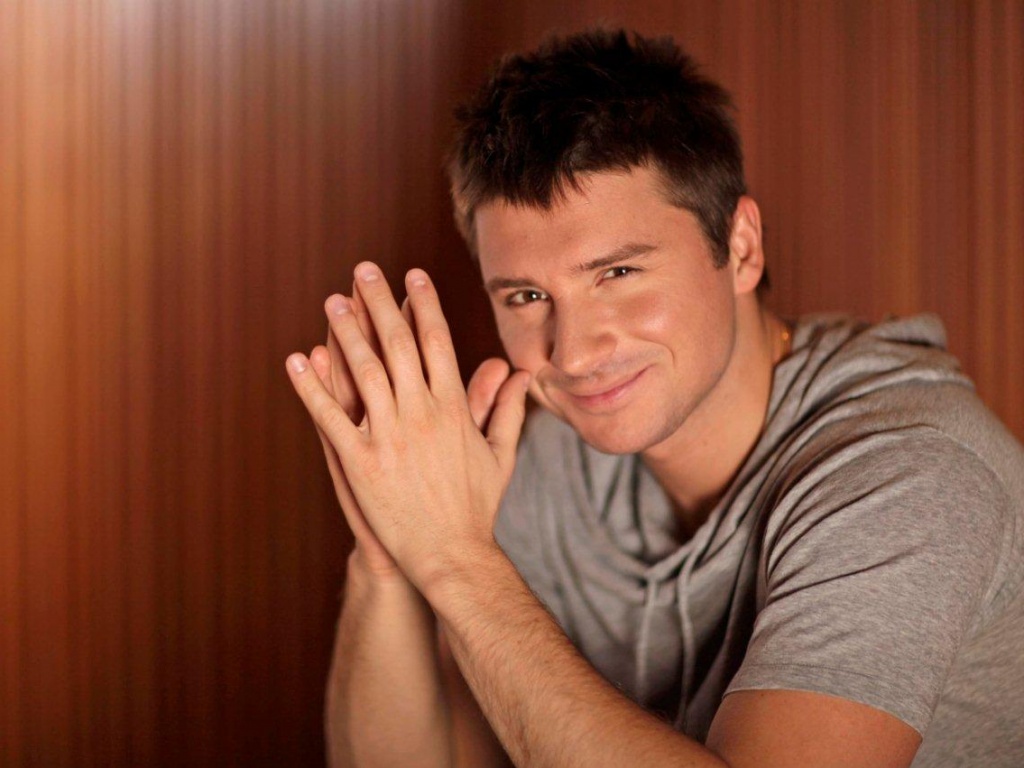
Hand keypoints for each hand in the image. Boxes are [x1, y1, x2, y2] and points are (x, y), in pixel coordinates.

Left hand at [287, 262, 528, 591]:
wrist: (451, 555)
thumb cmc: (477, 507)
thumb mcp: (500, 455)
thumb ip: (508, 409)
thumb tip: (521, 374)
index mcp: (454, 408)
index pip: (436, 343)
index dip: (423, 306)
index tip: (412, 276)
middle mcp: (421, 414)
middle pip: (397, 345)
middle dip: (381, 303)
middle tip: (364, 270)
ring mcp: (389, 437)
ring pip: (364, 372)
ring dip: (346, 332)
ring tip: (332, 301)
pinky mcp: (361, 463)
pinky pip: (332, 417)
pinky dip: (313, 387)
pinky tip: (298, 359)